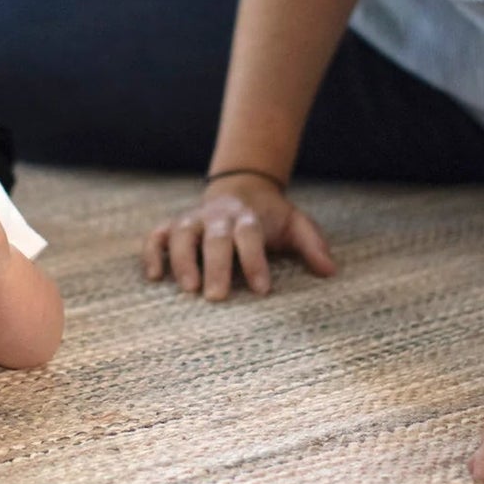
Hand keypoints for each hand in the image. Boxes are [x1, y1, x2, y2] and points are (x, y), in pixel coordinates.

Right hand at [143, 176, 335, 300]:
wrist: (242, 186)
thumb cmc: (269, 217)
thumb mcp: (295, 223)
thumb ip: (312, 244)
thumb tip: (330, 271)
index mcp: (248, 218)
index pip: (250, 236)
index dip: (255, 261)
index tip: (262, 289)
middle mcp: (218, 217)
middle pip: (215, 238)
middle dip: (215, 266)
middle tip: (216, 297)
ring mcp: (193, 220)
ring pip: (181, 234)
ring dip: (182, 259)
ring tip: (188, 288)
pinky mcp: (174, 226)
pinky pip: (157, 236)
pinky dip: (153, 252)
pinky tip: (155, 276)